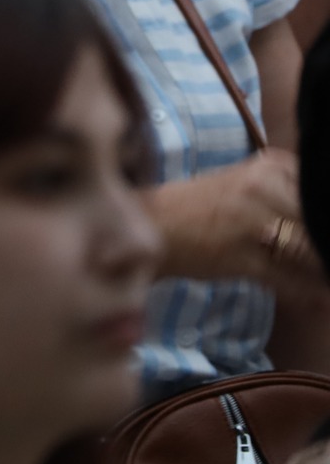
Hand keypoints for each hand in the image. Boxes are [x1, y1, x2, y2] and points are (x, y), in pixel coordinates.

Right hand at [148, 149, 322, 295]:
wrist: (152, 224)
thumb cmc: (202, 206)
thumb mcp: (250, 183)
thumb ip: (291, 193)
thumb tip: (328, 222)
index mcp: (271, 166)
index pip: (322, 196)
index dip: (326, 221)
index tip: (324, 237)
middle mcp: (262, 188)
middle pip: (318, 225)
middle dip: (325, 249)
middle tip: (325, 263)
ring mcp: (250, 222)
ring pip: (312, 255)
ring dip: (323, 273)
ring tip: (325, 281)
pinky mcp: (241, 258)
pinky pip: (292, 281)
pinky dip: (309, 293)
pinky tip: (316, 298)